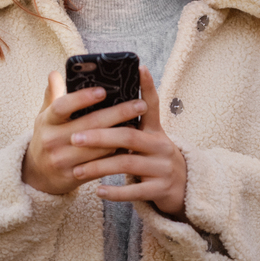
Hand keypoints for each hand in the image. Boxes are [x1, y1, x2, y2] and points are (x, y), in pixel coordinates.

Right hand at [22, 71, 148, 195]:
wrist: (38, 174)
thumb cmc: (48, 136)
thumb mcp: (46, 117)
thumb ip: (53, 95)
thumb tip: (55, 73)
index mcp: (46, 121)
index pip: (62, 106)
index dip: (82, 98)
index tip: (103, 90)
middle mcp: (51, 140)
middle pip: (89, 125)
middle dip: (117, 113)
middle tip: (139, 104)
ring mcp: (61, 160)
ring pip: (98, 147)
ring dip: (120, 136)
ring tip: (140, 124)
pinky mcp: (72, 176)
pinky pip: (100, 165)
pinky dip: (116, 155)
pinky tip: (130, 146)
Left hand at [66, 67, 186, 217]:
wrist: (185, 188)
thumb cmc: (155, 159)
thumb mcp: (150, 138)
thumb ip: (131, 122)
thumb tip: (109, 100)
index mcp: (156, 131)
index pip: (152, 104)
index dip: (147, 86)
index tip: (139, 68)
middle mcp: (161, 146)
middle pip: (129, 136)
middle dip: (100, 136)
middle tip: (75, 137)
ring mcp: (162, 168)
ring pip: (128, 164)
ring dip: (99, 167)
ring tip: (77, 170)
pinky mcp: (161, 189)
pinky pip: (135, 191)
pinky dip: (115, 192)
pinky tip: (98, 190)